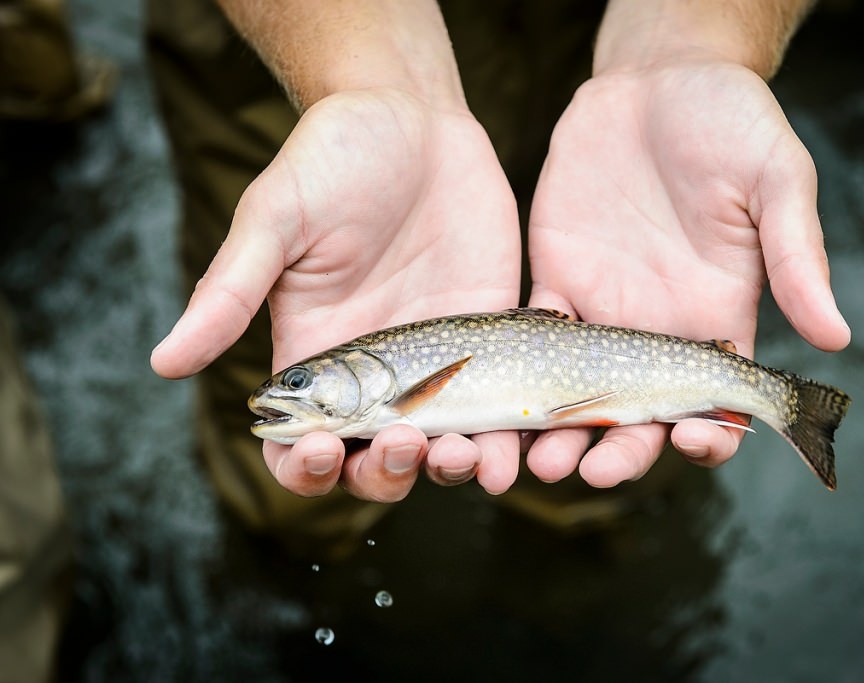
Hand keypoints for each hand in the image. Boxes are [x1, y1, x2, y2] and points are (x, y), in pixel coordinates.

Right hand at [151, 89, 521, 500]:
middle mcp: (375, 374)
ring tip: (467, 454)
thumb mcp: (274, 220)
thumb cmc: (330, 159)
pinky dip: (509, 436)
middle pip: (374, 463)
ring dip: (453, 470)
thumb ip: (229, 292)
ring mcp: (436, 360)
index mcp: (315, 357)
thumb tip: (162, 362)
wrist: (413, 117)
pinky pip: (501, 404)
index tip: (326, 448)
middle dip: (387, 474)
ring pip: (442, 448)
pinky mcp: (489, 337)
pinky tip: (517, 440)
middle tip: (406, 441)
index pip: (300, 446)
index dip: (306, 468)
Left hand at [524, 60, 850, 486]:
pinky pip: (532, 338)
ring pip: (576, 394)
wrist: (660, 79)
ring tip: (534, 460)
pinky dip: (517, 375)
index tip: (690, 444)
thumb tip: (837, 337)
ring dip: (558, 433)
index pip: (713, 402)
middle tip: (591, 471)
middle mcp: (656, 329)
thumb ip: (799, 257)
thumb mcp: (777, 182)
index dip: (707, 436)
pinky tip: (500, 401)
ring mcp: (601, 310)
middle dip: (617, 452)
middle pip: (636, 416)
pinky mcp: (554, 280)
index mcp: (717, 318)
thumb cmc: (731, 122)